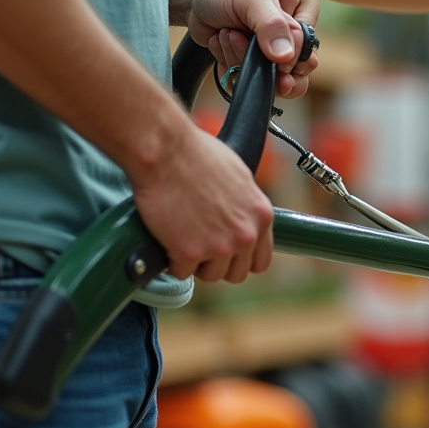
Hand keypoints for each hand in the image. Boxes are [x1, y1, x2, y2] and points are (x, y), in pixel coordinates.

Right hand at [131, 125, 274, 282]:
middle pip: (237, 273)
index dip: (242, 259)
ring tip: (182, 237)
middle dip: (218, 264)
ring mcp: (219, 246)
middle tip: (200, 246)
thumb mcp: (238, 177)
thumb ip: (245, 206)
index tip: (229, 255)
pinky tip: (168, 238)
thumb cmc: (196, 154)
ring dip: (195, 263)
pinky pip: (181, 272)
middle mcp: (245, 234)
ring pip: (210, 276)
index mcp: (261, 215)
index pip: (262, 259)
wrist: (166, 151)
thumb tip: (241, 218)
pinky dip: (172, 260)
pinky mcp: (189, 253)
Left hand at [187, 0, 317, 99]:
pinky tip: (218, 42)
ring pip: (258, 79)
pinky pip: (240, 80)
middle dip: (257, 65)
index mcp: (289, 29)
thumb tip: (285, 57)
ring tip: (226, 33)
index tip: (267, 56)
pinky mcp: (241, 64)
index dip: (287, 64)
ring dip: (237, 60)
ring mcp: (259, 56)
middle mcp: (278, 44)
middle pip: (283, 76)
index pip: (301, 58)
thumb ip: (272, 25)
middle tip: (237, 39)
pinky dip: (226, 66)